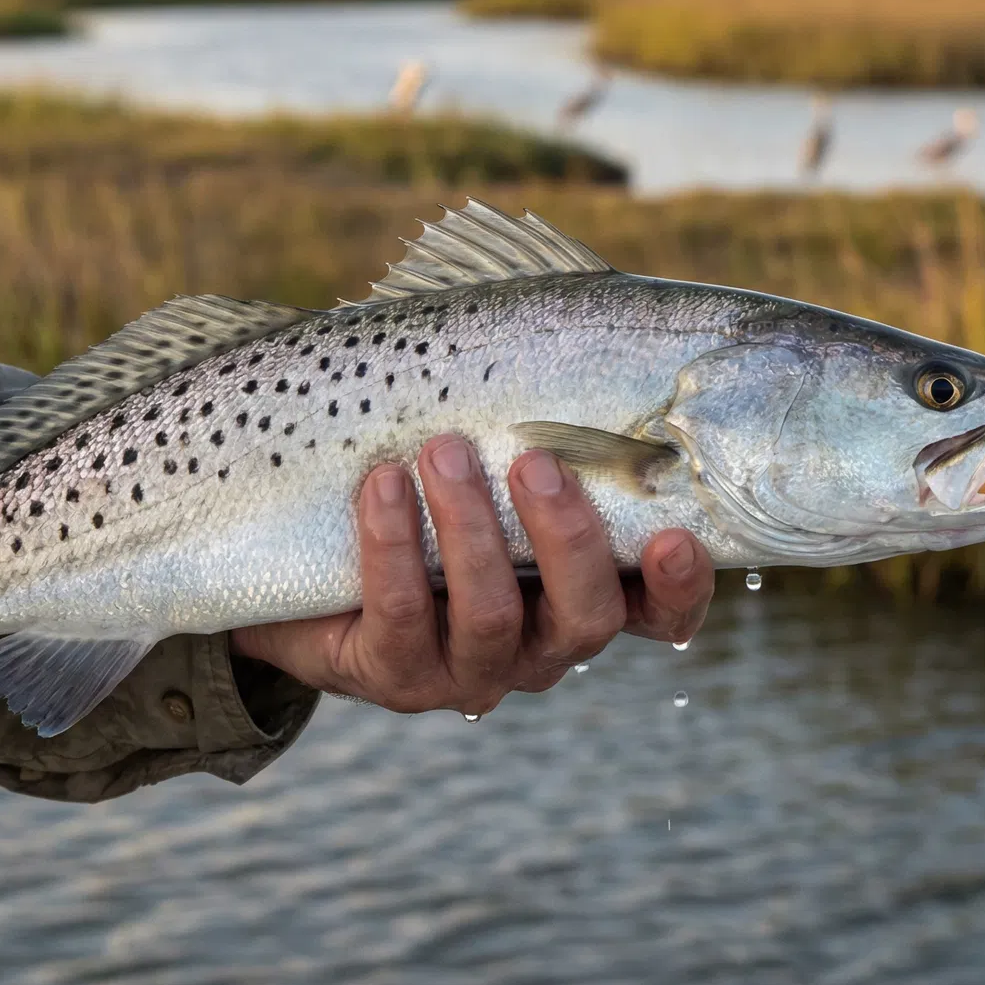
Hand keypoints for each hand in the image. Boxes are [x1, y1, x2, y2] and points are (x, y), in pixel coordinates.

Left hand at [230, 433, 713, 716]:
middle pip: (586, 618)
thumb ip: (543, 411)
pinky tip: (382, 485)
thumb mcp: (488, 447)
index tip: (675, 535)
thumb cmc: (422, 479)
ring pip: (491, 616)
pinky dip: (393, 545)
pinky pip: (400, 615)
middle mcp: (537, 642)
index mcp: (580, 592)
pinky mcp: (391, 673)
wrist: (305, 550)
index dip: (679, 585)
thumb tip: (578, 311)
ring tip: (443, 452)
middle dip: (567, 539)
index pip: (659, 609)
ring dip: (470, 529)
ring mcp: (466, 668)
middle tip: (534, 461)